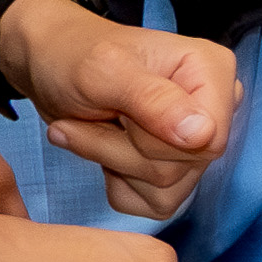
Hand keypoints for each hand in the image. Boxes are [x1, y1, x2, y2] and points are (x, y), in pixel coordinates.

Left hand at [0, 0, 234, 218]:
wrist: (50, 65)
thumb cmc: (74, 56)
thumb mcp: (104, 71)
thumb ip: (153, 99)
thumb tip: (202, 134)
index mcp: (211, 72)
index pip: (210, 140)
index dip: (157, 140)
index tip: (120, 110)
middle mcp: (212, 108)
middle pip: (186, 168)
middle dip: (125, 150)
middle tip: (95, 115)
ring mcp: (194, 143)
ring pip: (168, 191)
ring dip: (114, 163)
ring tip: (89, 127)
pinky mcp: (173, 171)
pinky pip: (154, 205)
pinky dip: (117, 184)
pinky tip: (103, 148)